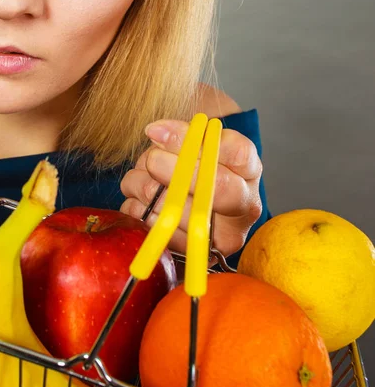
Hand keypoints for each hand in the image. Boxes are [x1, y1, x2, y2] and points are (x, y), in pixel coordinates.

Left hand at [120, 120, 263, 256]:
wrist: (190, 202)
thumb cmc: (193, 166)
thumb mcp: (194, 144)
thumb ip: (183, 135)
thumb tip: (157, 132)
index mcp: (249, 171)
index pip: (237, 153)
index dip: (193, 141)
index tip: (158, 132)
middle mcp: (244, 208)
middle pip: (216, 188)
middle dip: (175, 170)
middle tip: (151, 159)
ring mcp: (222, 237)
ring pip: (177, 210)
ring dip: (146, 188)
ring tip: (142, 178)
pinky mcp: (192, 254)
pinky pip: (154, 229)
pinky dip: (138, 209)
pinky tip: (141, 201)